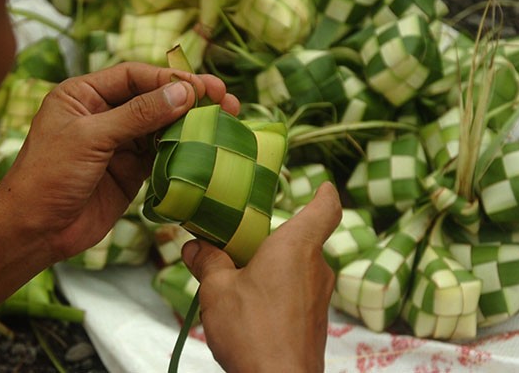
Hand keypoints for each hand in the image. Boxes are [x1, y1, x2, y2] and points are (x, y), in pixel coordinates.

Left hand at [3, 62, 239, 260]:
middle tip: (224, 98)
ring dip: (191, 124)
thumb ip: (137, 115)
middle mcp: (102, 115)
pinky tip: (207, 146)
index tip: (200, 87)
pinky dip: (183, 150)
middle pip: (153, 98)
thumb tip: (183, 93)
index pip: (133, 77)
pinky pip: (161, 155)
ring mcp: (117, 144)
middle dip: (187, 98)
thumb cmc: (48, 175)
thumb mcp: (90, 137)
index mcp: (83, 95)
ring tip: (226, 119)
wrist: (34, 230)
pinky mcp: (129, 172)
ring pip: (161, 127)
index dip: (168, 79)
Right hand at [182, 183, 340, 372]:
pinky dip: (274, 291)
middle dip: (270, 239)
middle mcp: (315, 267)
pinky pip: (295, 292)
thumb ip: (207, 262)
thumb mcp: (217, 289)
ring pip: (295, 268)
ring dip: (269, 268)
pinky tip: (246, 307)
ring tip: (233, 279)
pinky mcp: (314, 321)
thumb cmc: (252, 331)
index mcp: (296, 247)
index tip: (322, 186)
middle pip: (300, 239)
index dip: (324, 194)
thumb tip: (194, 247)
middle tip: (237, 240)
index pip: (325, 209)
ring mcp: (319, 297)